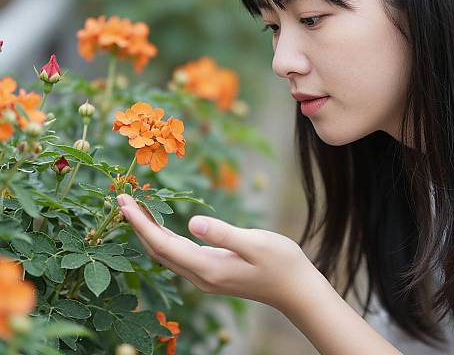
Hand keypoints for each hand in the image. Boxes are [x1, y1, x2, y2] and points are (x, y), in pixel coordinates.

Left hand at [116, 194, 310, 310]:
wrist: (295, 289)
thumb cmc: (281, 263)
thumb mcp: (256, 244)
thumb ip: (223, 234)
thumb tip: (192, 222)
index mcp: (208, 267)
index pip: (163, 244)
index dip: (140, 223)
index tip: (123, 202)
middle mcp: (200, 276)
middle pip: (158, 250)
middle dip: (137, 225)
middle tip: (121, 200)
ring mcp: (204, 277)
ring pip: (165, 254)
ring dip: (147, 232)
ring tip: (135, 209)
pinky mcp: (211, 273)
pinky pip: (177, 255)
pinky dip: (163, 239)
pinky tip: (160, 227)